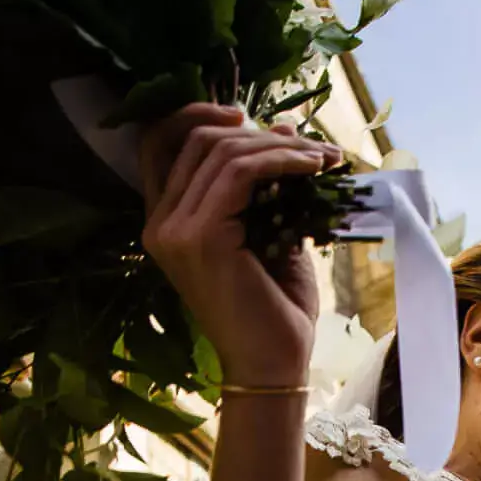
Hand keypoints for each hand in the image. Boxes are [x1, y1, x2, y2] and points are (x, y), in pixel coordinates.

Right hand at [141, 104, 344, 389]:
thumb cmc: (274, 310)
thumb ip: (266, 186)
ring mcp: (174, 231)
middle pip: (197, 139)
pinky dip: (281, 159)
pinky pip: (240, 171)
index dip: (200, 115)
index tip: (250, 116)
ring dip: (280, 144)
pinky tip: (313, 167)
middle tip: (308, 144)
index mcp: (165, 223)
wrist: (273, 366)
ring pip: (222, 150)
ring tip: (322, 157)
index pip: (161, 143)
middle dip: (258, 130)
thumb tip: (283, 129)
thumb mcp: (269, 234)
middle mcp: (159, 224)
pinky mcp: (201, 237)